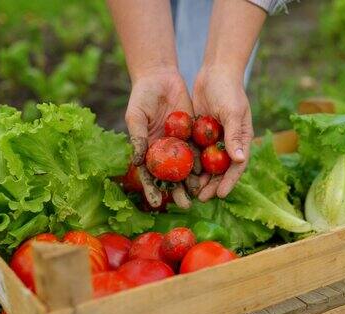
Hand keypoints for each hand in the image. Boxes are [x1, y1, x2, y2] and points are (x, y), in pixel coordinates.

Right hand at [126, 68, 193, 208]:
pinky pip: (199, 150)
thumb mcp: (136, 116)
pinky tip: (208, 173)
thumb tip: (136, 162)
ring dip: (193, 181)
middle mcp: (165, 151)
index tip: (156, 203)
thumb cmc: (141, 96)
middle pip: (172, 176)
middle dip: (178, 191)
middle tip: (186, 205)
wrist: (160, 77)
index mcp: (147, 150)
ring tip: (199, 194)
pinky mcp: (193, 134)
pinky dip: (203, 162)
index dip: (152, 189)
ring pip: (187, 167)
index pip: (150, 175)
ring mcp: (180, 144)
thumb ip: (138, 137)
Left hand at [192, 66, 253, 200]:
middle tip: (201, 199)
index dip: (229, 182)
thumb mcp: (232, 112)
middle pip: (221, 169)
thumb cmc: (229, 90)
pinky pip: (195, 152)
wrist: (215, 71)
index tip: (221, 195)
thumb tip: (239, 161)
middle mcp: (229, 142)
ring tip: (190, 192)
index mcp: (241, 139)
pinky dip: (190, 163)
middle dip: (212, 185)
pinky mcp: (201, 133)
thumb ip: (235, 136)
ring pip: (207, 164)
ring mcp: (214, 138)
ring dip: (200, 178)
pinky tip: (180, 173)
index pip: (236, 166)